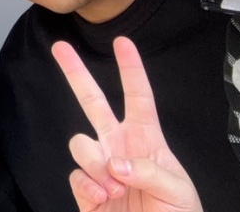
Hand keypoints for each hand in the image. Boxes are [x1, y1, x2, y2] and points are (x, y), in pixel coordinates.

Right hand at [52, 37, 201, 211]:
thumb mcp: (179, 191)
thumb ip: (149, 170)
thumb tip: (114, 162)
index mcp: (147, 141)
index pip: (139, 98)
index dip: (131, 70)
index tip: (122, 43)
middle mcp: (119, 147)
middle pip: (92, 102)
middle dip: (76, 74)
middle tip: (60, 48)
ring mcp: (100, 168)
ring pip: (80, 143)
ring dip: (95, 163)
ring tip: (115, 187)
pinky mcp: (86, 192)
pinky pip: (75, 176)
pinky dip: (89, 187)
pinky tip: (104, 198)